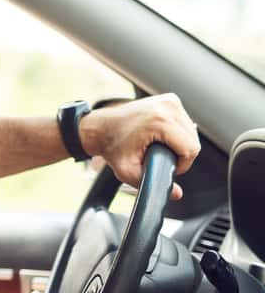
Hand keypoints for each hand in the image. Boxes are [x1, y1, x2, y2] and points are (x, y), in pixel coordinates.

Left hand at [79, 93, 199, 199]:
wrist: (99, 128)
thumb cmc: (111, 146)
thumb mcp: (127, 171)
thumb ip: (152, 184)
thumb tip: (177, 193)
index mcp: (160, 120)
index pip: (190, 149)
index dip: (182, 164)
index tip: (167, 166)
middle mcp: (167, 106)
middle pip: (193, 140)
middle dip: (180, 155)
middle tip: (160, 158)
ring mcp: (169, 100)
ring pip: (191, 132)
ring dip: (180, 144)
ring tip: (159, 148)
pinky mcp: (169, 99)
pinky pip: (184, 122)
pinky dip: (177, 133)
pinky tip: (161, 137)